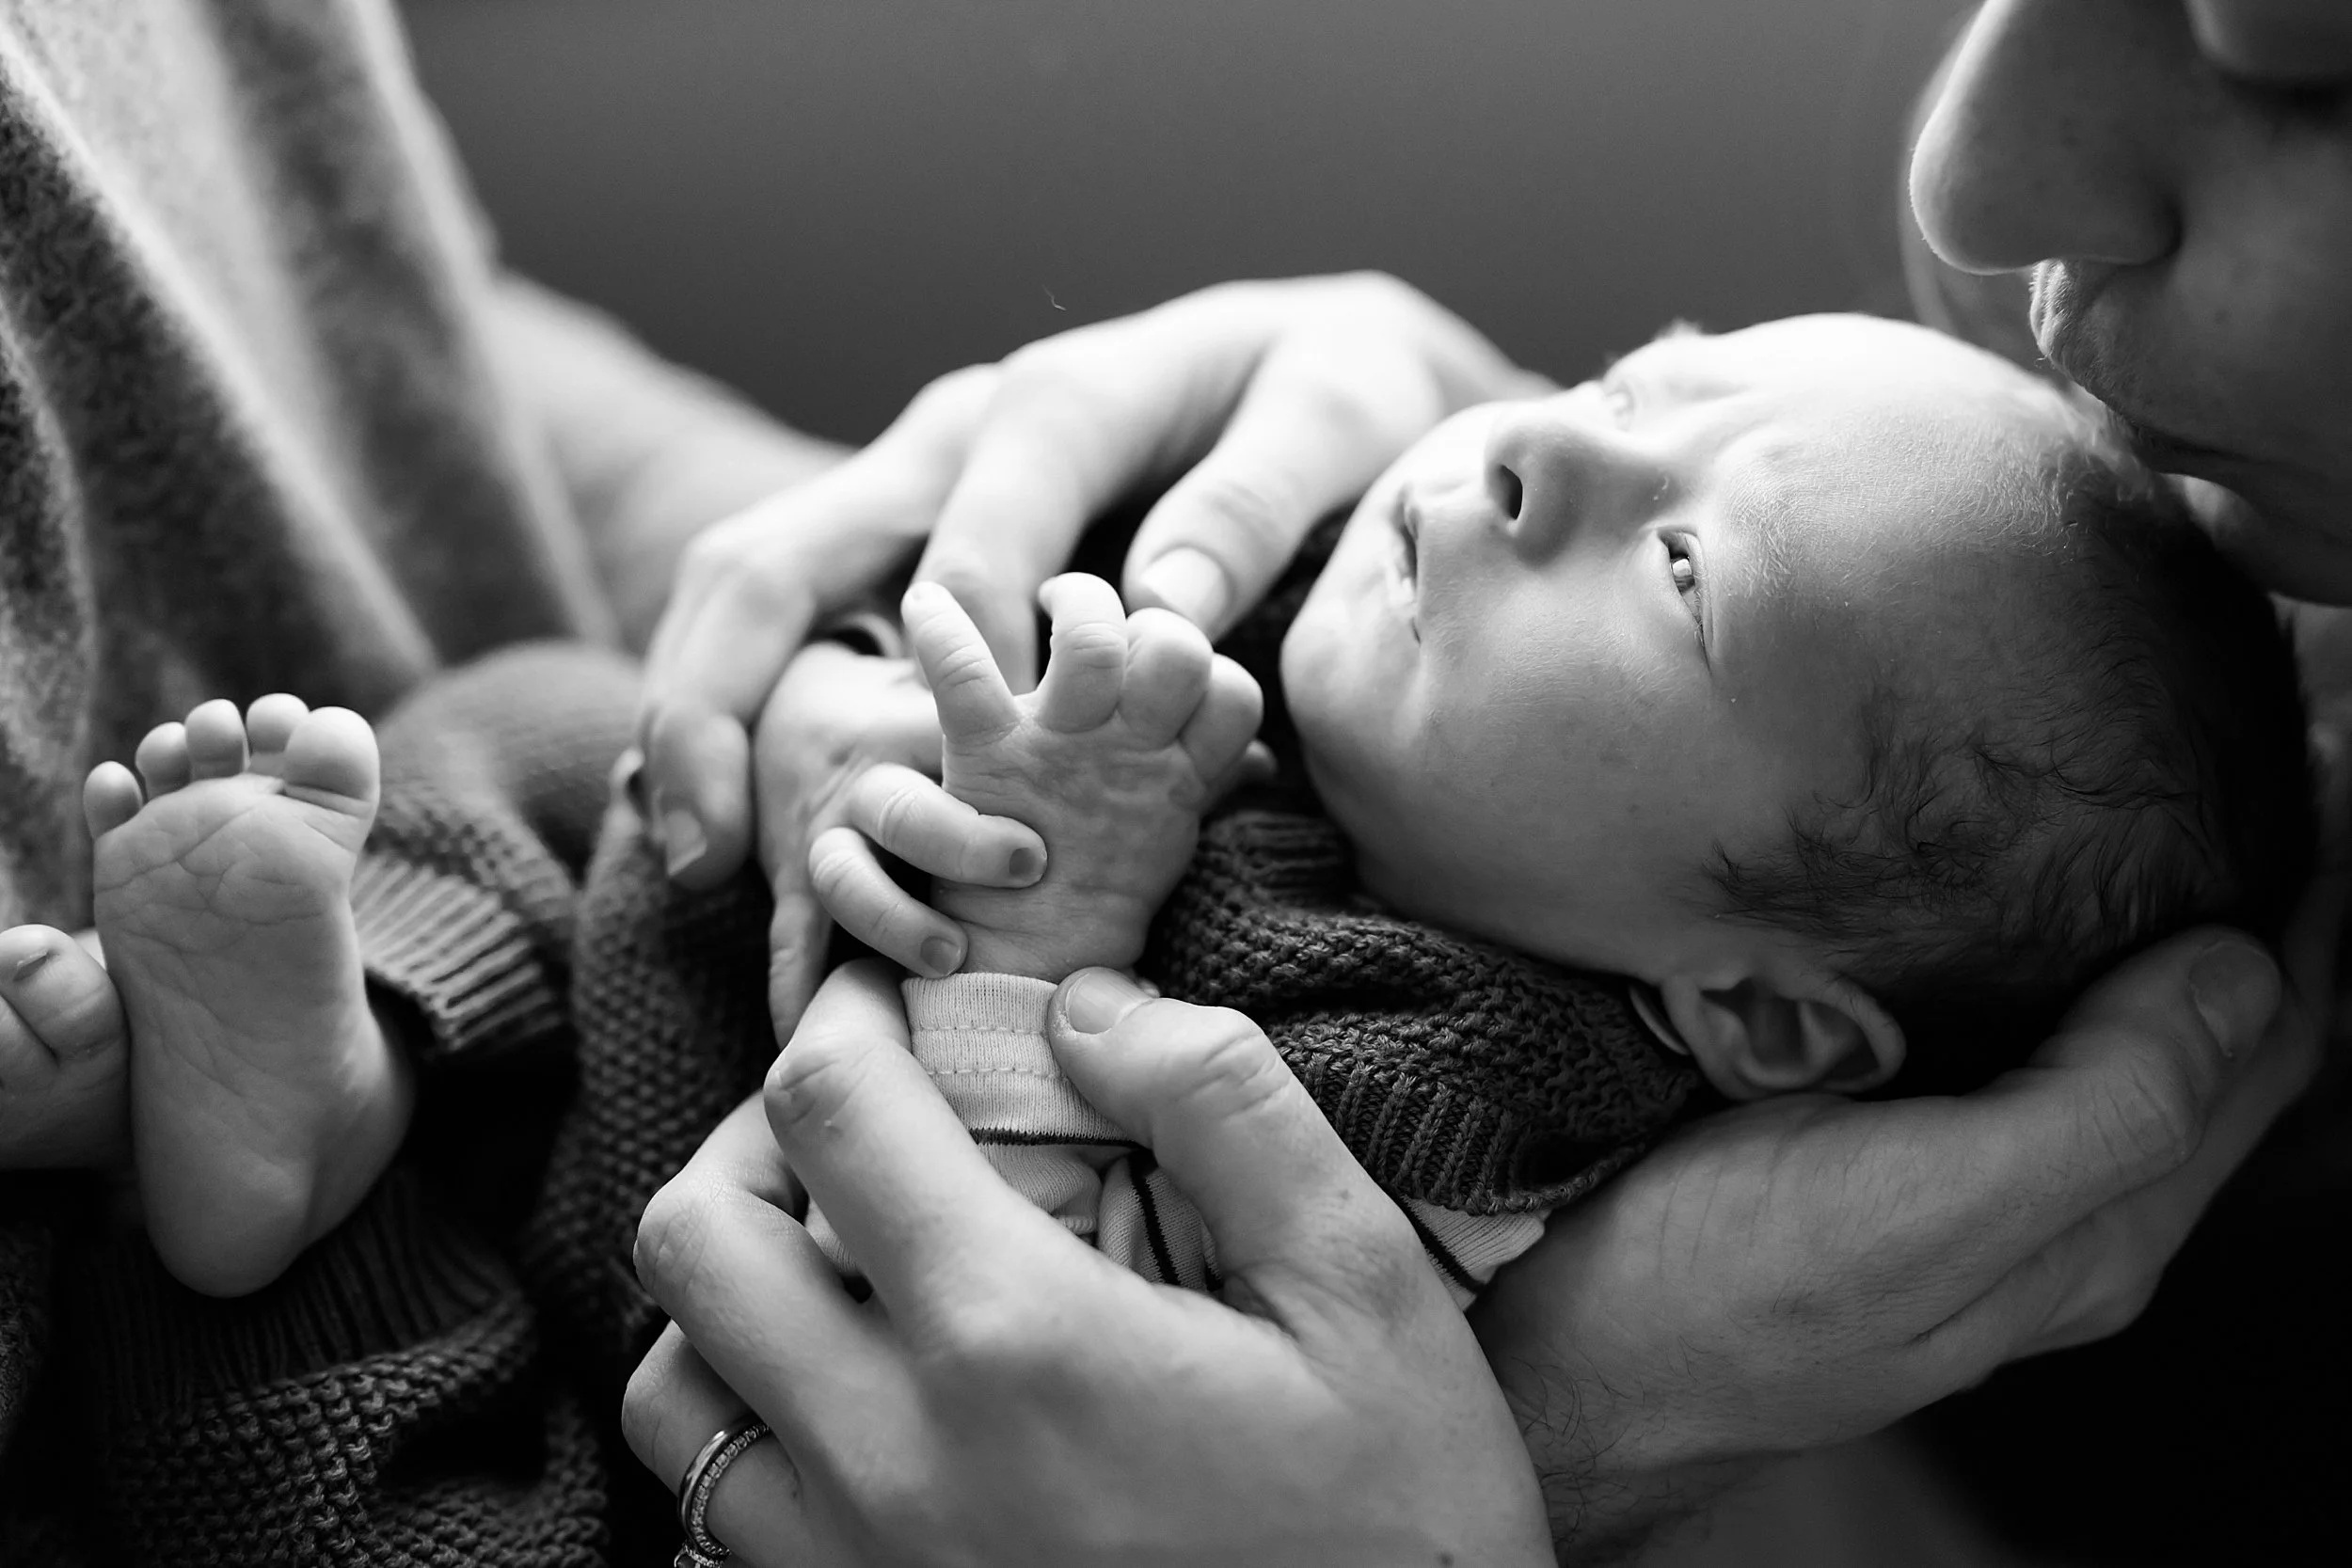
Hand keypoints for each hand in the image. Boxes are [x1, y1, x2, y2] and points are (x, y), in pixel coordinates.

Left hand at [624, 962, 1552, 1566]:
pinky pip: (718, 1515)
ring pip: (671, 1390)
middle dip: (758, 1135)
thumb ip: (1227, 1108)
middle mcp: (891, 1457)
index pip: (830, 1108)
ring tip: (848, 1257)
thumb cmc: (1399, 1526)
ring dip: (733, 1291)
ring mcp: (858, 1567)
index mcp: (1015, 1341)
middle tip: (866, 1118)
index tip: (894, 997)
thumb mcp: (1366, 1290)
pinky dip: (750, 1422)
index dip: (845, 1011)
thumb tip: (1087, 1008)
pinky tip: (866, 1395)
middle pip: (693, 1237)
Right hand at [641, 275, 1538, 889]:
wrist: (1315, 350)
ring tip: (696, 850)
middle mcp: (954, 438)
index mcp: (1051, 406)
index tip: (959, 813)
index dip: (953, 695)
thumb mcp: (1332, 421)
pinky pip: (794, 610)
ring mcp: (920, 483)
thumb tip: (1153, 618)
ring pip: (754, 582)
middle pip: (778, 556)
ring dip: (703, 708)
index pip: (963, 561)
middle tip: (707, 848)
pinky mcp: (919, 532)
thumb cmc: (1332, 387)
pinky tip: (726, 804)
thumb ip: (1247, 510)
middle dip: (721, 699)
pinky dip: (742, 700)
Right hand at [747, 641, 1045, 1030]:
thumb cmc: (926, 716)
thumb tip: (1201, 714)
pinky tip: (810, 1022)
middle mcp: (878, 776)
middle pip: (902, 804)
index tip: (1072, 810)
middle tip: (1030, 863)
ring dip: (894, 919)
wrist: (807, 722)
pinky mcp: (800, 873)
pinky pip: (793, 930)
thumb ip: (1080, 711)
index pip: (974, 733)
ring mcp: (832, 827)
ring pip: (842, 869)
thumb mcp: (994, 702)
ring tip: (951, 957)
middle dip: (960, 841)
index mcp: (934, 728)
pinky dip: (798, 981)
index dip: (1022, 750)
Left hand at [883, 575, 1260, 978]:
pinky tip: (924, 601)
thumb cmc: (1099, 887)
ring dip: (1082, 605)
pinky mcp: (988, 757)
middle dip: (1155, 623)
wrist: (1030, 959)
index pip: (1234, 691)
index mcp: (1173, 771)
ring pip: (1095, 643)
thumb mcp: (1170, 832)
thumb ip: (1211, 781)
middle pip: (1176, 649)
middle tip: (1113, 631)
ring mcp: (1058, 749)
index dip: (1215, 668)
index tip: (1168, 667)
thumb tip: (1259, 759)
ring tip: (1057, 605)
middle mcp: (1124, 751)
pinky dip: (940, 631)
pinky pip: (964, 677)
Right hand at [1471, 726, 2348, 1559]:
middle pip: (2204, 1046)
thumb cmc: (1718, 1294)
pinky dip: (2037, 952)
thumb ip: (2102, 1109)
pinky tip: (2008, 893)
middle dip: (2254, 910)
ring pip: (2103, 1036)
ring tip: (2165, 806)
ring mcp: (1953, 1176)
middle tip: (2268, 762)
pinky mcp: (1866, 1142)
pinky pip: (1998, 1035)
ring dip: (2150, 926)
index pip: (2267, 1057)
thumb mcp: (1928, 1213)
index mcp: (2095, 1230)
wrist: (1554, 1357)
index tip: (2325, 781)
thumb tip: (2242, 969)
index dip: (2313, 926)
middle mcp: (2046, 1208)